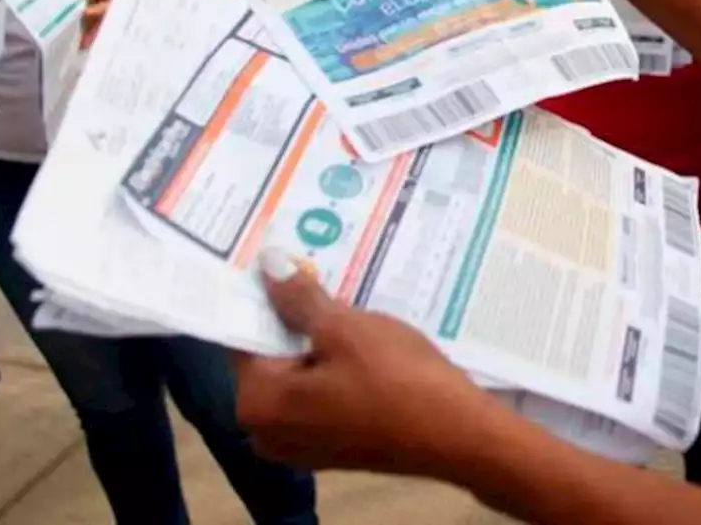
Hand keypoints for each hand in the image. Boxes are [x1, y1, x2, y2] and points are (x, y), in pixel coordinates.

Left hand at [233, 250, 498, 477]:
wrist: (457, 433)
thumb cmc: (395, 378)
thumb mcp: (345, 328)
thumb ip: (299, 299)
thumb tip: (268, 264)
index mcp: (259, 404)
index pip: (243, 336)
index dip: (262, 293)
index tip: (277, 256)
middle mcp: (269, 430)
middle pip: (272, 355)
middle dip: (294, 313)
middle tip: (313, 263)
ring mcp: (302, 442)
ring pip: (301, 372)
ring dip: (319, 335)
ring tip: (342, 289)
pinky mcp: (335, 444)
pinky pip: (322, 391)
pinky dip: (336, 362)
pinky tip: (362, 331)